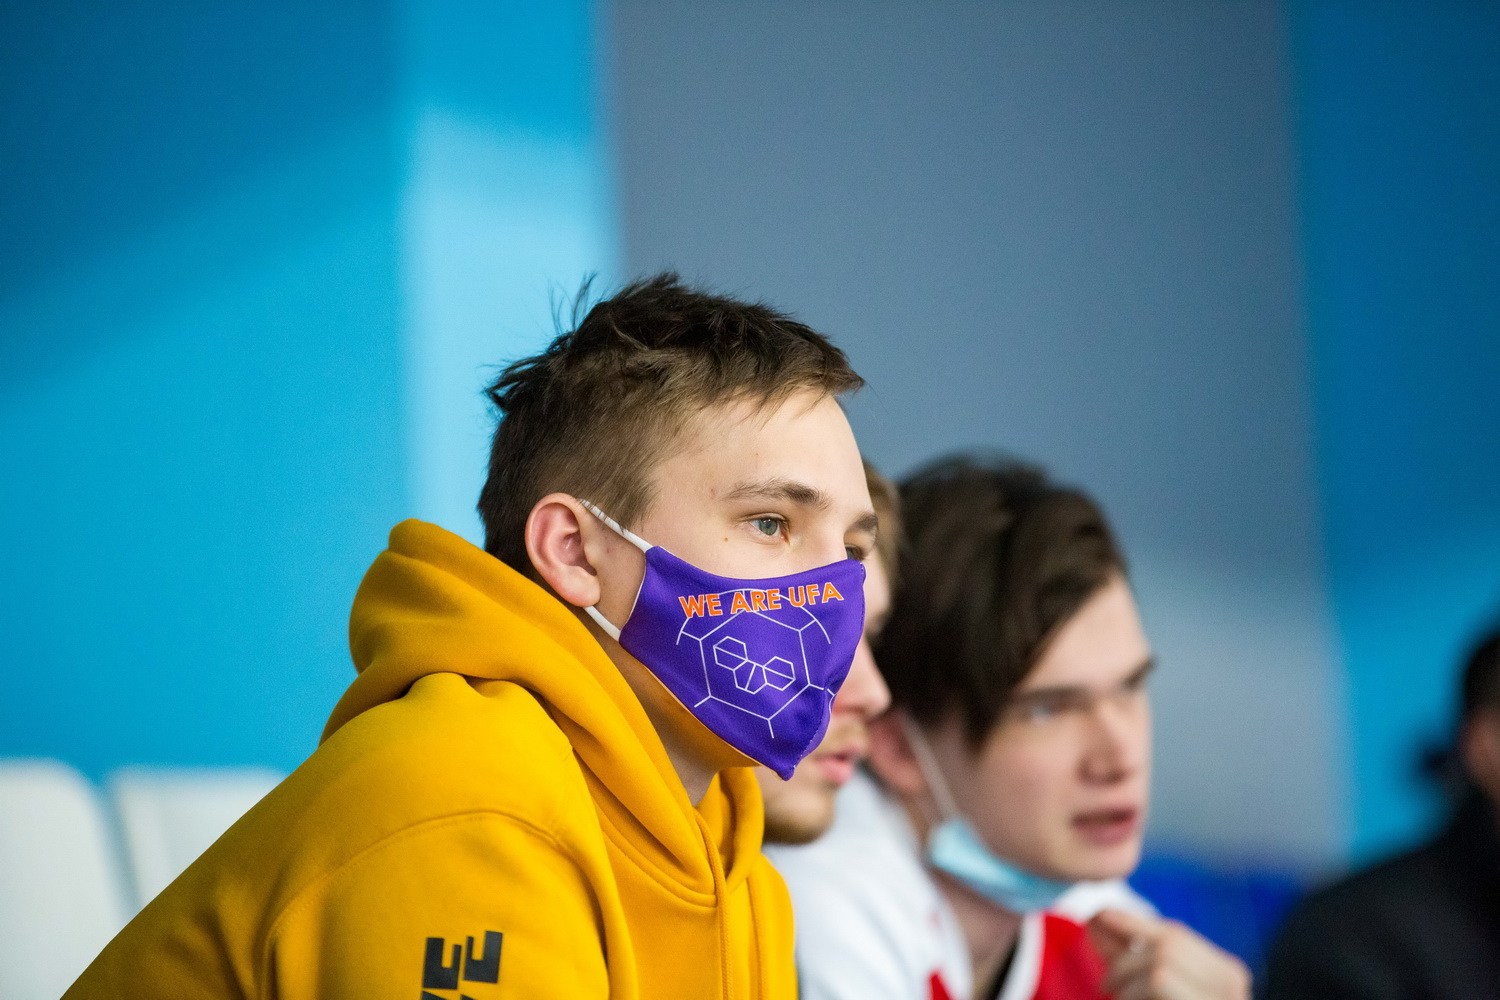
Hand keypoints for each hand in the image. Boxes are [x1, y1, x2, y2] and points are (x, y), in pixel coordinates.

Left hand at [1086, 907, 1250, 999]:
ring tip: (1118, 999)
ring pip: (1161, 963)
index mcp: (1227, 977)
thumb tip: (1094, 921)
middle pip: (1169, 944)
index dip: (1132, 922)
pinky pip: (1159, 982)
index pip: (1176, 935)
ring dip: (1126, 979)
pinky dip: (1132, 993)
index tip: (1097, 915)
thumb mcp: (1147, 992)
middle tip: (1106, 984)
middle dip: (1125, 954)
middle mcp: (1233, 988)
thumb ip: (1127, 961)